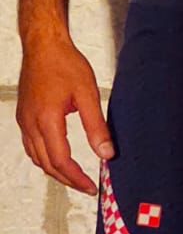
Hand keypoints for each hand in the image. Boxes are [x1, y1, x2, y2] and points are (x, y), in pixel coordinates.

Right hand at [17, 33, 111, 193]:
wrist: (43, 45)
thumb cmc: (65, 63)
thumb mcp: (87, 93)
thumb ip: (96, 126)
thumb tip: (106, 153)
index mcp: (46, 119)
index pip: (61, 160)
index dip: (77, 177)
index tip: (92, 187)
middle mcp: (30, 124)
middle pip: (47, 164)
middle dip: (67, 179)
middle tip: (86, 187)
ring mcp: (24, 121)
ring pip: (36, 157)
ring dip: (55, 171)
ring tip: (74, 177)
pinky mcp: (24, 116)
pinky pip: (31, 146)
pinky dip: (44, 158)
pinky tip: (57, 157)